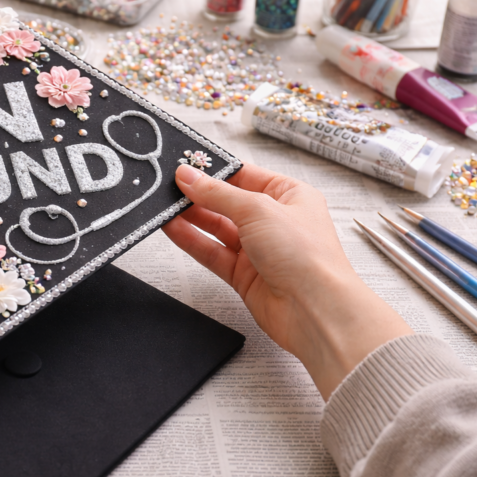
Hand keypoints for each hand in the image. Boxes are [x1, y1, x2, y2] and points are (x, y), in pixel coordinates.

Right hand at [163, 162, 411, 398]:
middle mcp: (274, 222)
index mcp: (290, 196)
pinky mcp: (243, 275)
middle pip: (227, 202)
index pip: (245, 175)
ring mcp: (258, 249)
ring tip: (162, 205)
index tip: (186, 166)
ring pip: (216, 227)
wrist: (314, 310)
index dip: (216, 171)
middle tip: (167, 185)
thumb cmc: (307, 256)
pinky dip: (191, 240)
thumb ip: (217, 193)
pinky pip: (211, 251)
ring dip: (190, 217)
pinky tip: (171, 227)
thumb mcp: (258, 209)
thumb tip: (189, 176)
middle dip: (198, 194)